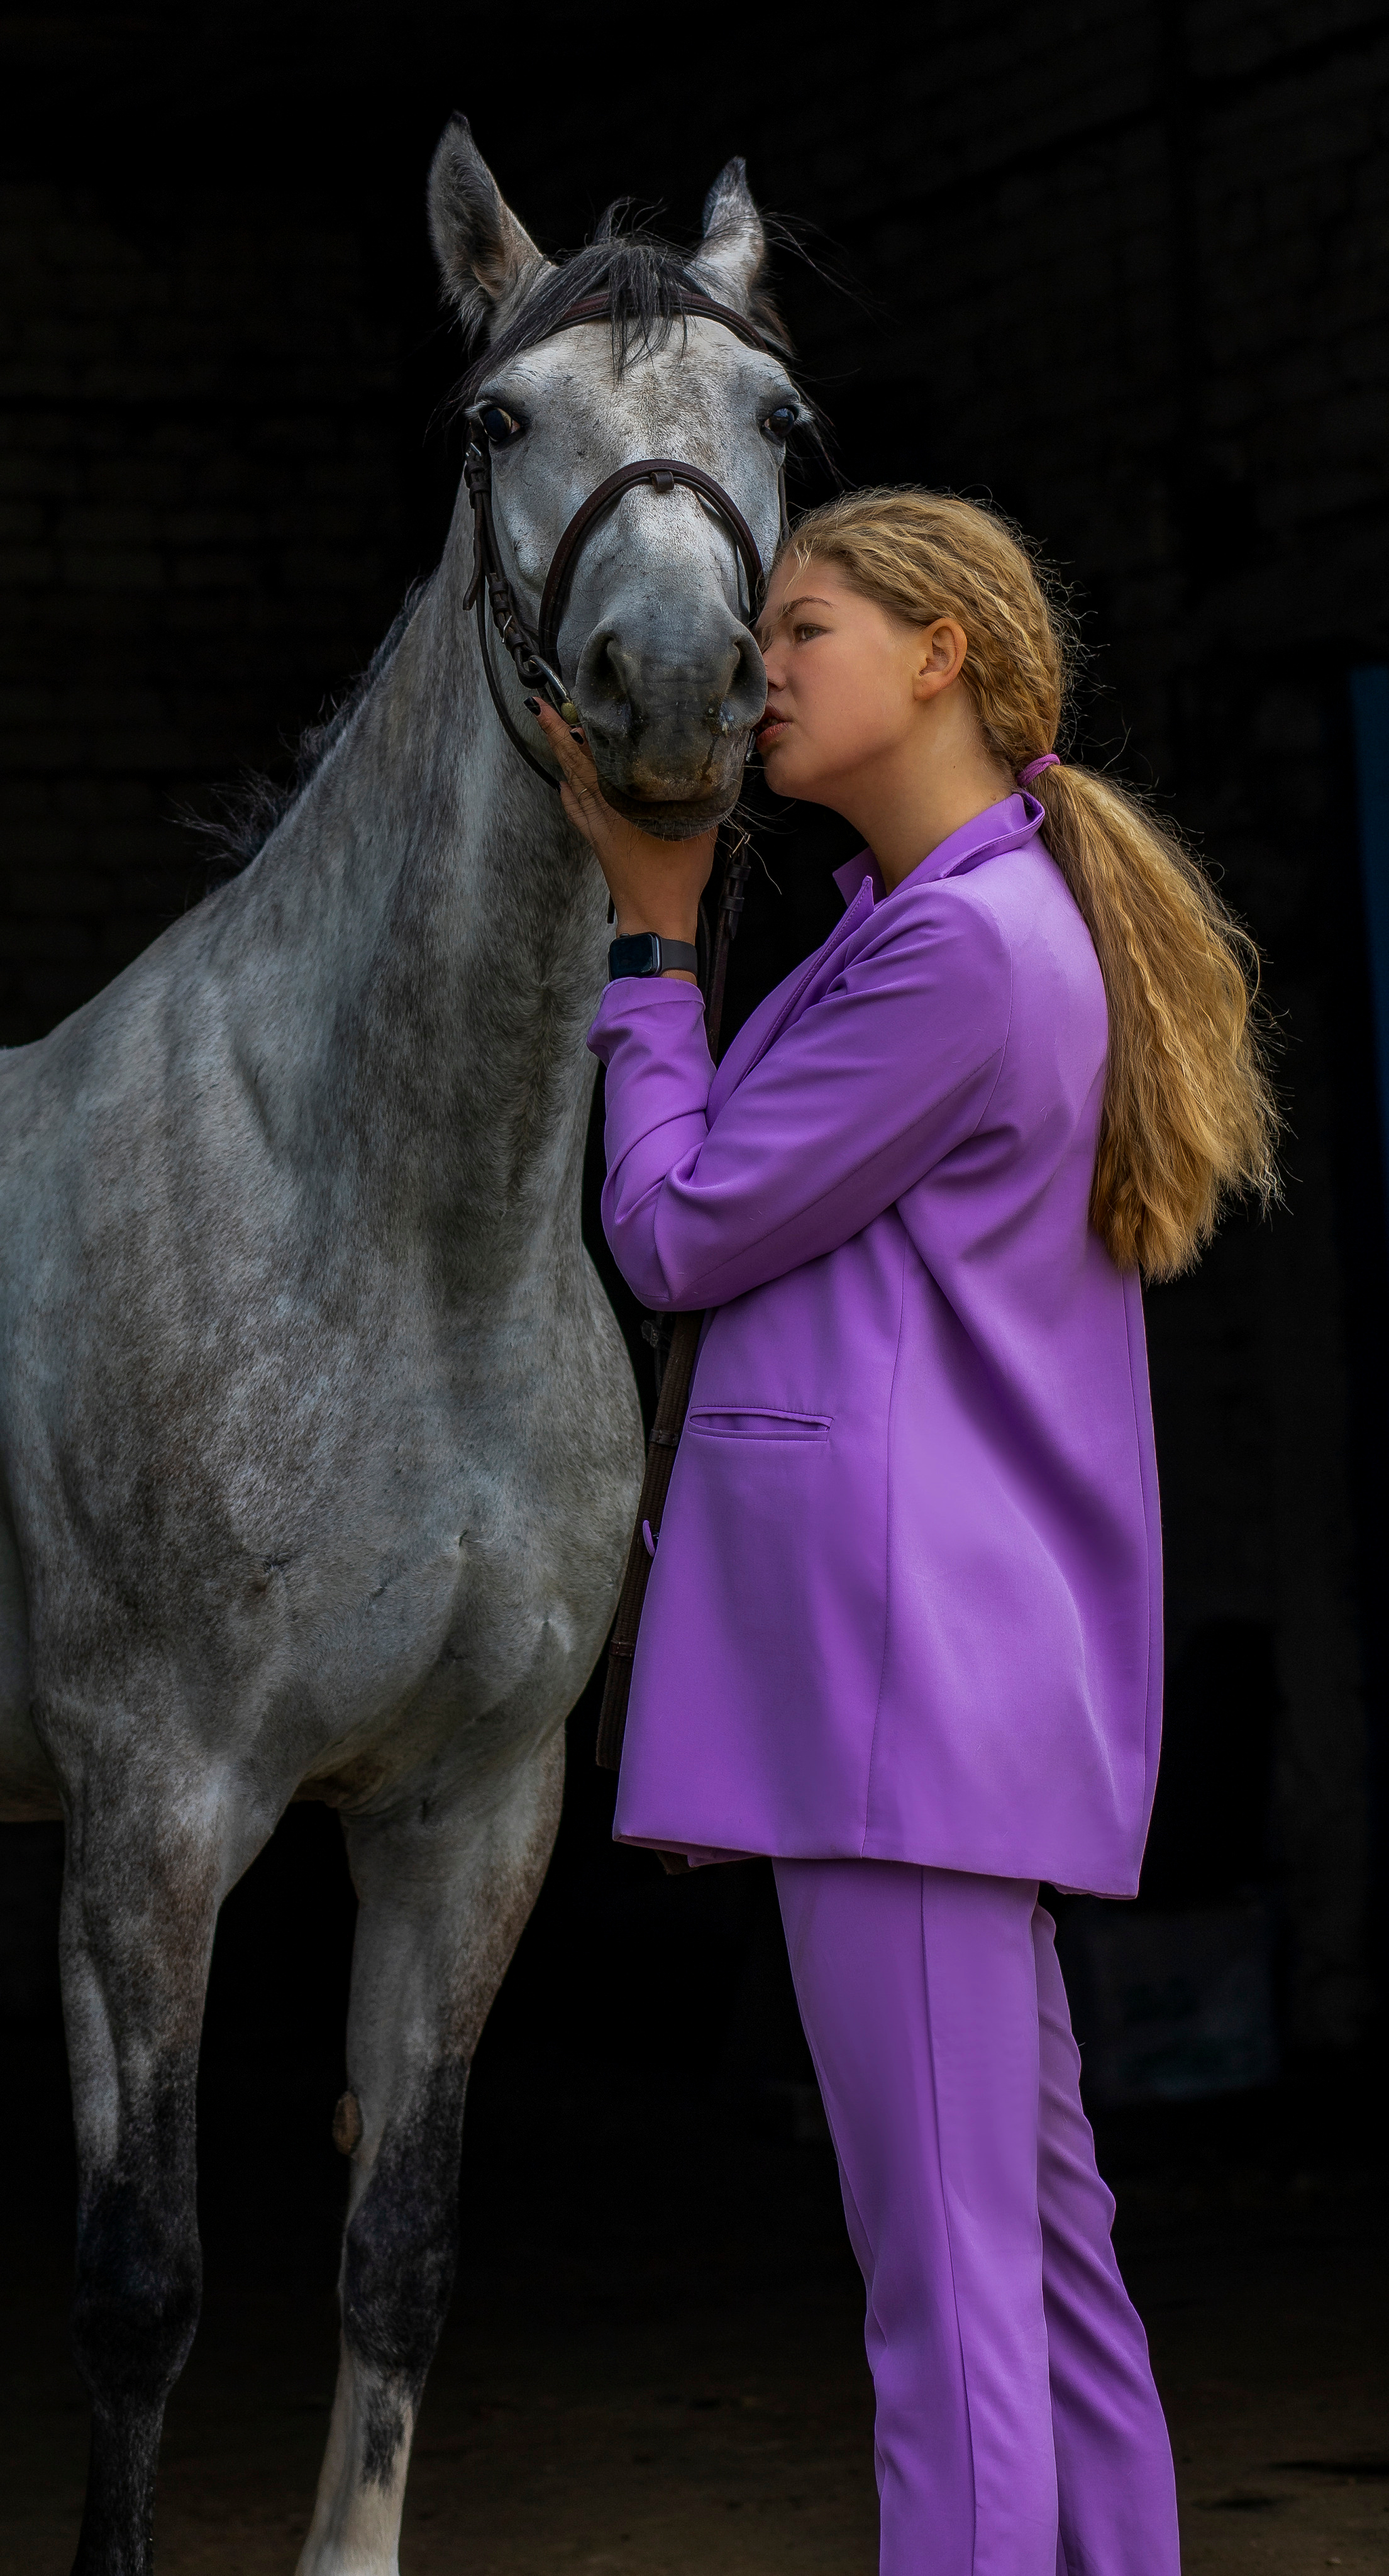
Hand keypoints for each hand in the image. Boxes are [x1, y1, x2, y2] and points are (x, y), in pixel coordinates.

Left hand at [531, 702, 716, 975]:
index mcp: (628, 800)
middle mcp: (606, 808)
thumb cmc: (679, 875)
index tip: (575, 703)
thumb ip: (698, 794)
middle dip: (559, 733)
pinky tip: (564, 780)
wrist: (656, 916)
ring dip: (561, 755)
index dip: (587, 729)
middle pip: (577, 763)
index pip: (602, 756)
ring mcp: (597, 825)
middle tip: (542, 706)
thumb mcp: (699, 828)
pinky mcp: (595, 840)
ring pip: (573, 782)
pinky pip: (575, 808)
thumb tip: (709, 765)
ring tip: (551, 728)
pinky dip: (567, 791)